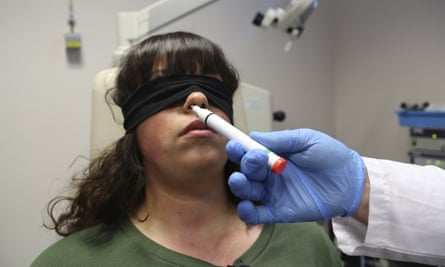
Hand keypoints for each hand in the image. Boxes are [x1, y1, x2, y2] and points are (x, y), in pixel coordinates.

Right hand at [226, 129, 364, 223]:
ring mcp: (274, 193)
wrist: (351, 183)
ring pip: (247, 191)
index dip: (240, 148)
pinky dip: (247, 212)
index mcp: (274, 155)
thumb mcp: (307, 140)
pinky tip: (246, 205)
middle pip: (246, 170)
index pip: (250, 152)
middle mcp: (270, 174)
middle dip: (244, 164)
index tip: (235, 144)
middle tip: (255, 159)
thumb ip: (281, 139)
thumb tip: (254, 135)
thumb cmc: (332, 158)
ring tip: (243, 180)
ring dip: (240, 185)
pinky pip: (257, 214)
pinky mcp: (279, 211)